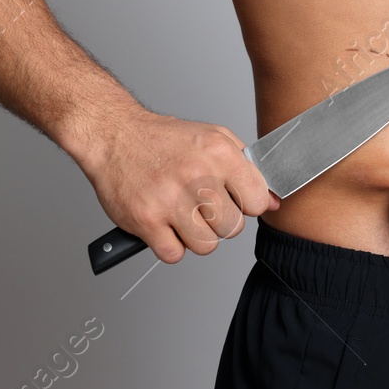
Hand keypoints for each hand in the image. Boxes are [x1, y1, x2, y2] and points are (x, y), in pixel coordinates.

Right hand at [79, 106, 277, 262]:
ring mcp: (170, 200)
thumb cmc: (165, 140)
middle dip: (220, 223)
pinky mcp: (146, 220)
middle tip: (202, 208)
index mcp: (219, 153)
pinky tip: (164, 224)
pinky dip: (170, 245)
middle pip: (233, 229)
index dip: (246, 206)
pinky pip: (174, 254)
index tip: (233, 200)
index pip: (257, 202)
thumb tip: (273, 203)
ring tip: (182, 215)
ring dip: (195, 236)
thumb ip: (247, 169)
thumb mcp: (214, 139)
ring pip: (206, 246)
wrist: (115, 135)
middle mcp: (197, 176)